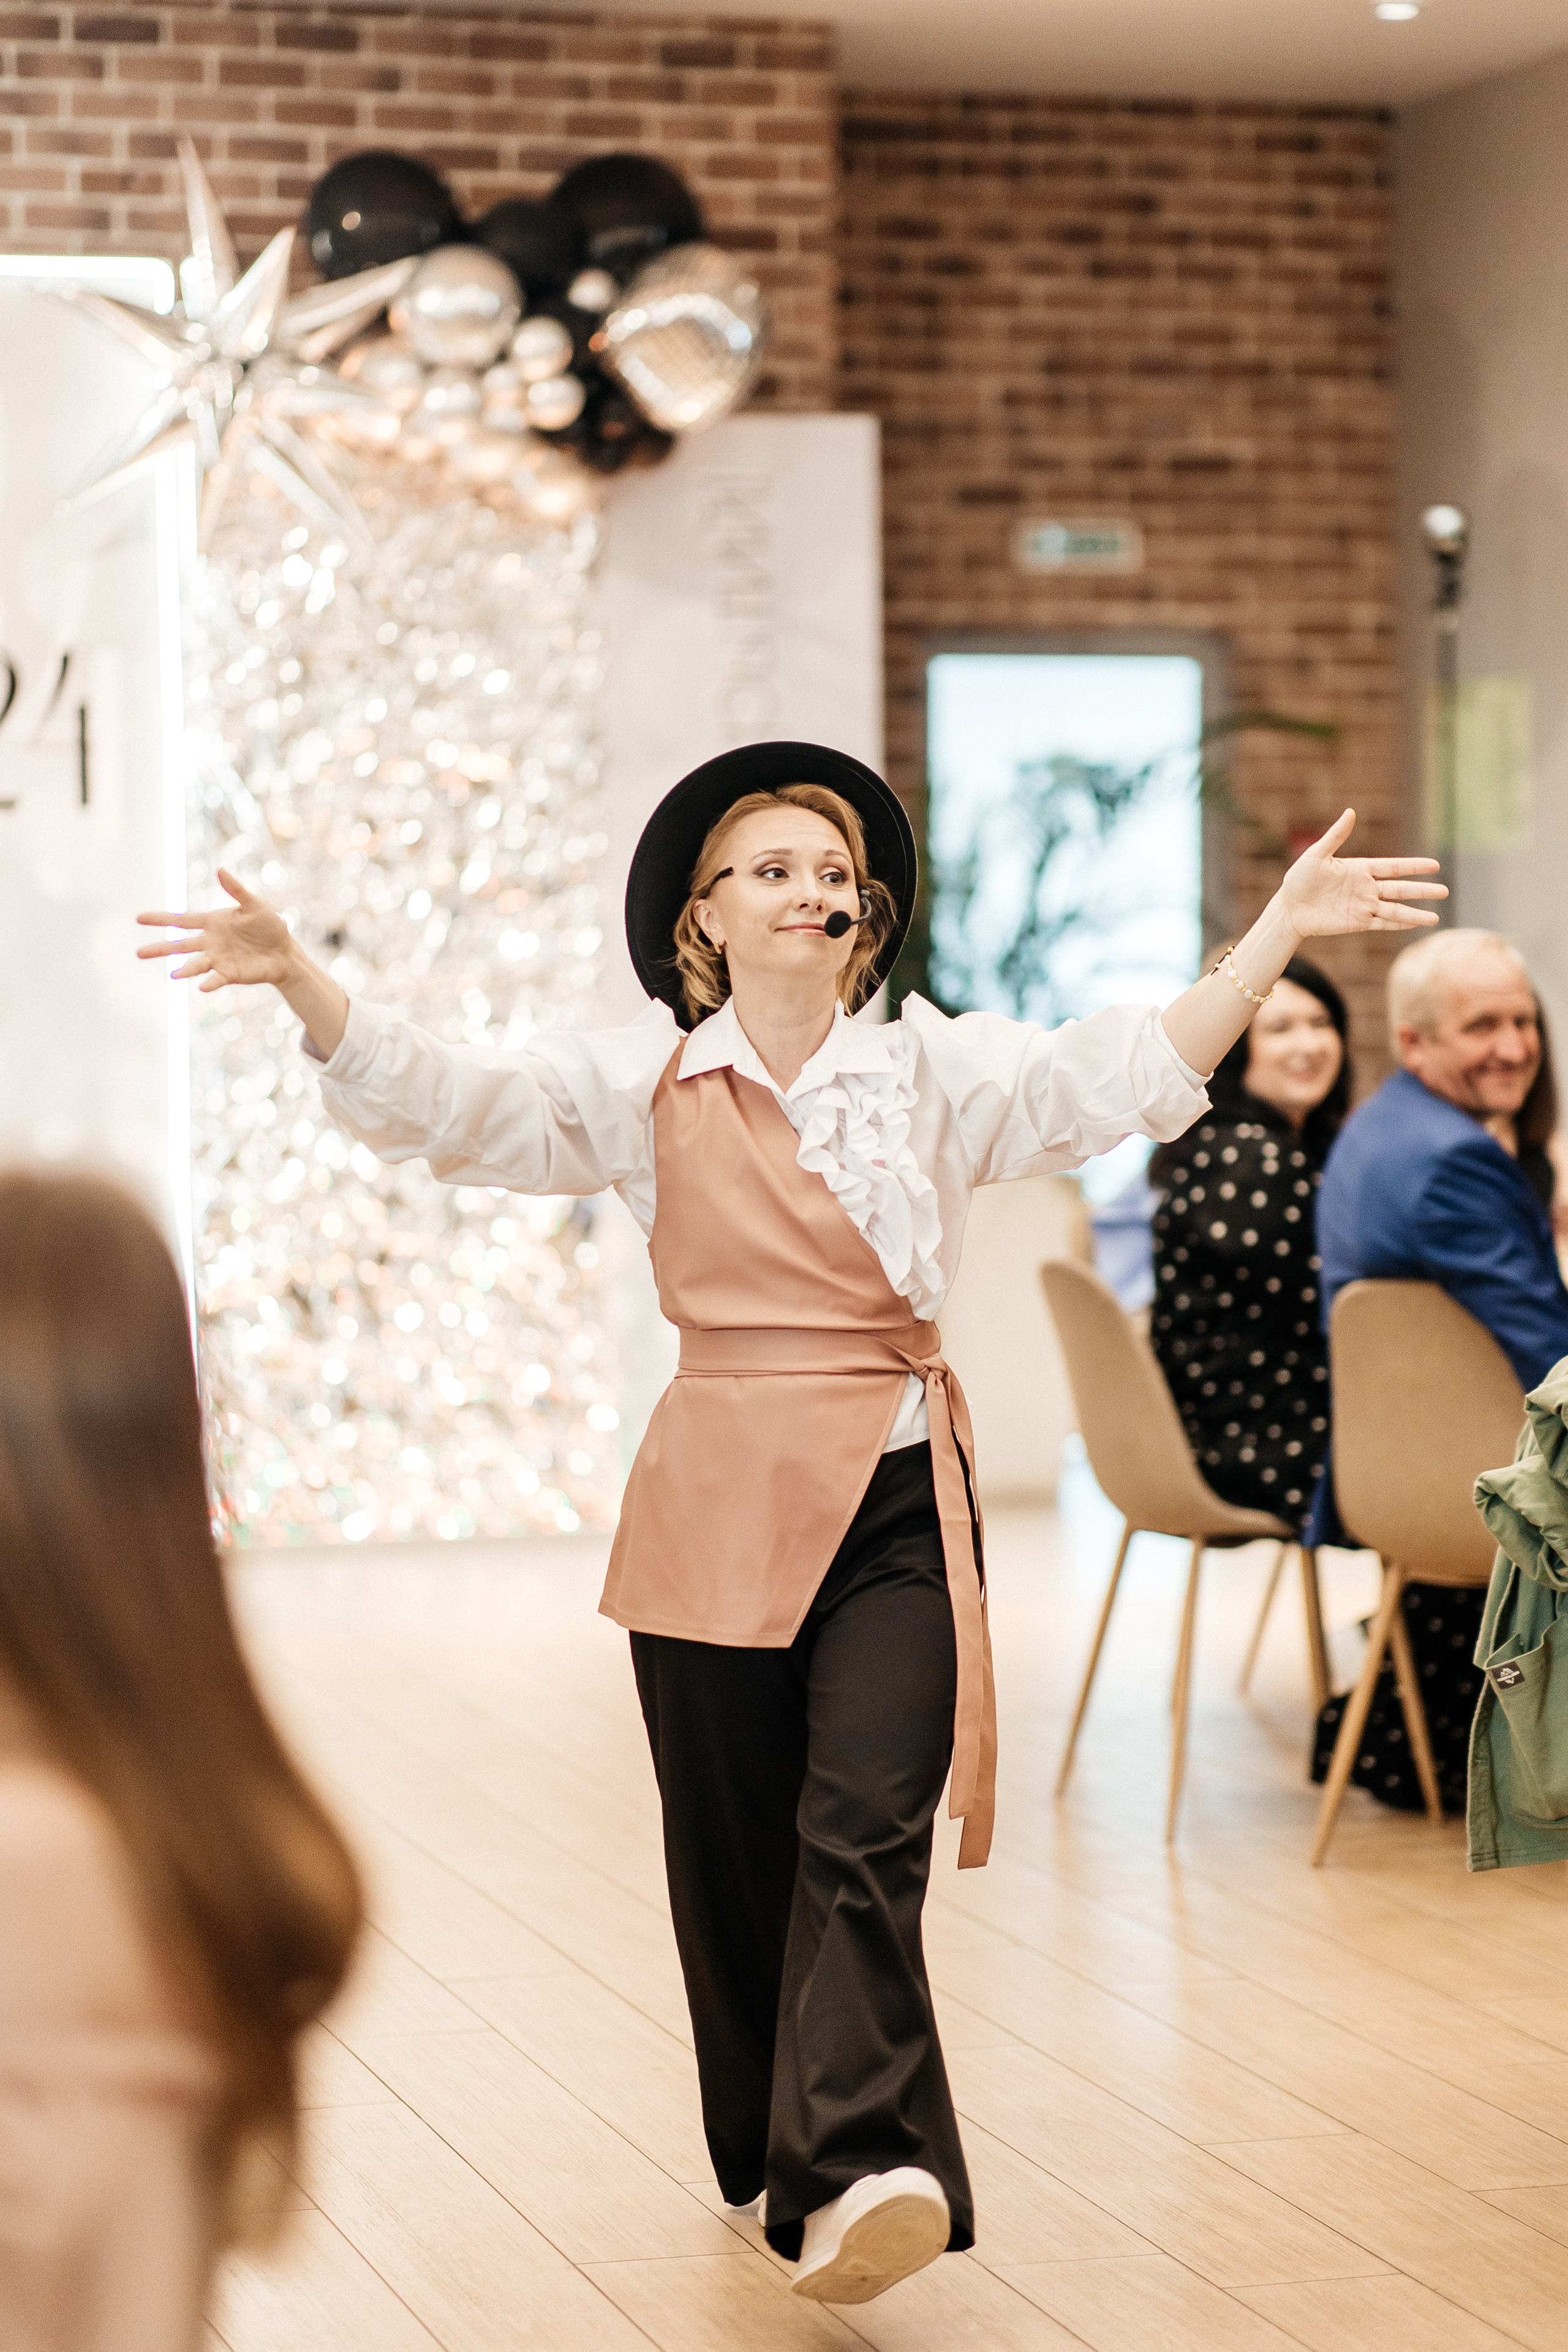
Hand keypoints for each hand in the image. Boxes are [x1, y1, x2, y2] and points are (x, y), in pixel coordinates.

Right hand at [136, 869, 293, 991]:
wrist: (285, 952)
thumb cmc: (269, 926)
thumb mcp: (254, 905)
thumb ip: (236, 890)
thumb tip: (220, 870)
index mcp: (212, 923)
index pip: (181, 920)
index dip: (160, 919)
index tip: (139, 918)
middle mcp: (210, 942)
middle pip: (180, 945)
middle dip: (160, 948)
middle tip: (138, 953)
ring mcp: (218, 959)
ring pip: (196, 964)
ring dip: (185, 969)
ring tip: (173, 974)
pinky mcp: (231, 974)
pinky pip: (217, 979)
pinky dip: (210, 982)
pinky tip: (202, 986)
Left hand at [1277, 809, 1445, 939]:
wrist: (1288, 909)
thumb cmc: (1299, 880)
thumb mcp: (1316, 855)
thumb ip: (1336, 836)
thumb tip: (1350, 812)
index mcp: (1360, 869)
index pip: (1394, 867)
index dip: (1414, 866)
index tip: (1434, 866)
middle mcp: (1366, 888)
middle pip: (1400, 889)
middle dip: (1422, 890)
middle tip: (1445, 891)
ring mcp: (1363, 907)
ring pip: (1395, 909)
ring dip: (1415, 913)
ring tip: (1436, 917)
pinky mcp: (1357, 923)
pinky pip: (1382, 923)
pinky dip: (1398, 924)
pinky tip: (1413, 924)